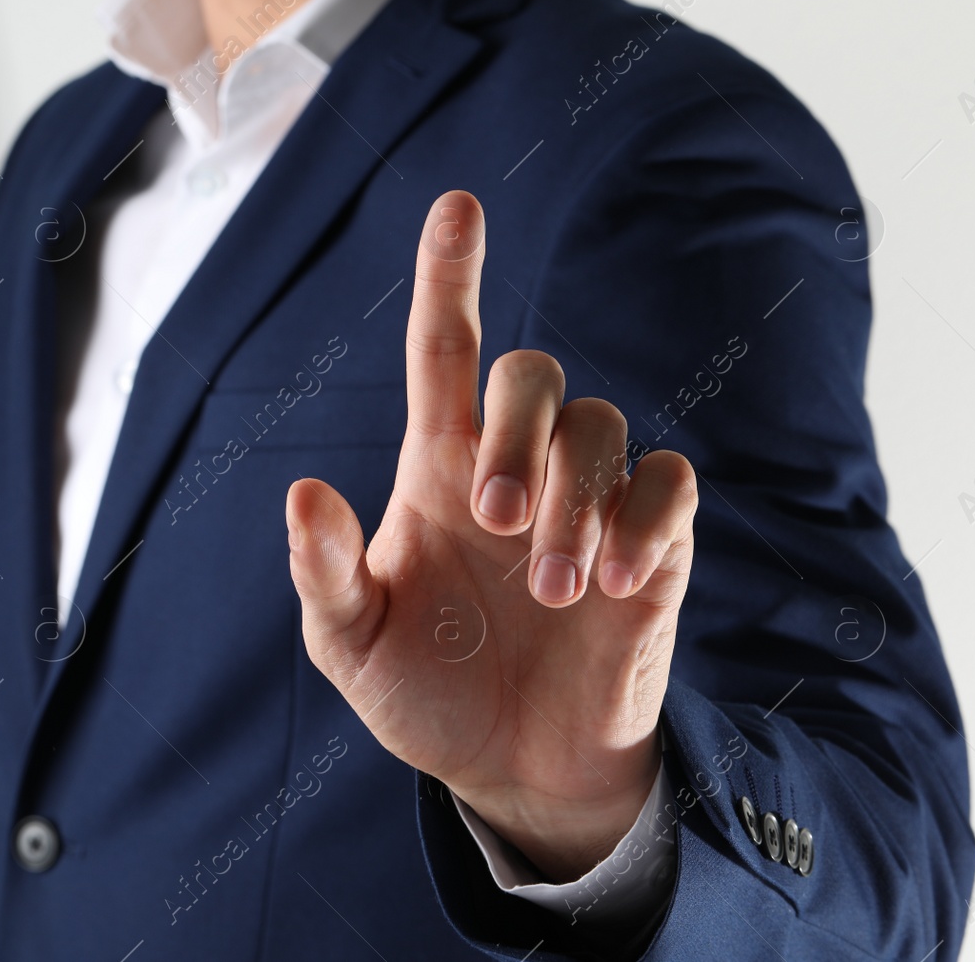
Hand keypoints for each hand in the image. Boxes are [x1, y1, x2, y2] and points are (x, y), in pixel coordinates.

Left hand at [285, 191, 697, 881]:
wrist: (514, 770)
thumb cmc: (425, 695)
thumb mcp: (352, 645)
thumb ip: (326, 573)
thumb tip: (303, 489)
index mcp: (436, 471)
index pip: (443, 351)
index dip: (450, 275)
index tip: (456, 205)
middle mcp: (514, 468)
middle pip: (531, 374)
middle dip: (516, 432)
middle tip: (492, 524)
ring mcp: (588, 503)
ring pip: (602, 427)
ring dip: (574, 500)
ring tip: (555, 591)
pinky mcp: (655, 547)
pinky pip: (670, 484)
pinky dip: (645, 520)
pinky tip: (614, 586)